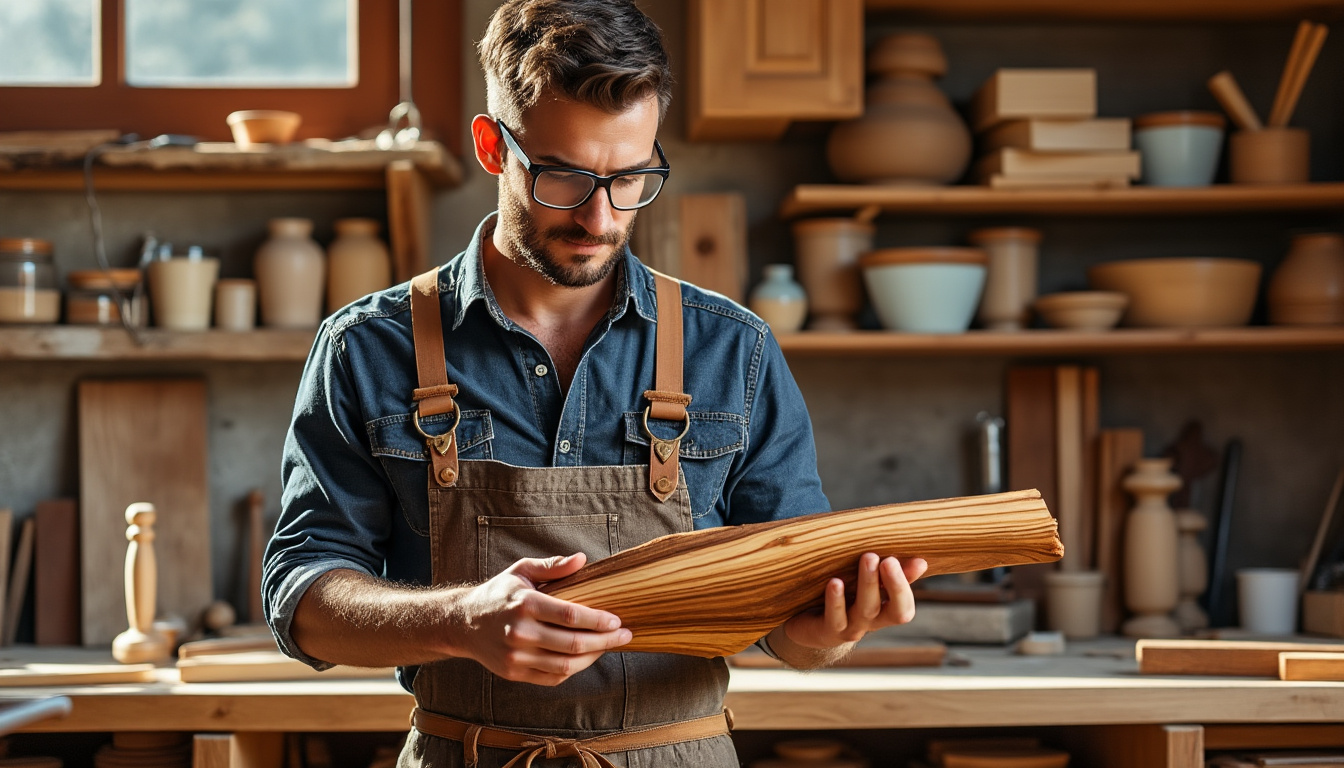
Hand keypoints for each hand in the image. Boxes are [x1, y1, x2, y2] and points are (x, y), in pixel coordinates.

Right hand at [454, 553, 631, 685]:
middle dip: (605, 640)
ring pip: (566, 665)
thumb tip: (583, 559)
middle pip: (573, 643)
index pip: (570, 615)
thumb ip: (553, 566)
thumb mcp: (521, 570)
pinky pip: (553, 677)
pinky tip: (586, 658)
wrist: (464, 623)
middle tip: (624, 635)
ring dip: (593, 657)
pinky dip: (574, 670)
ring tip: (608, 646)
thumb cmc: (499, 593)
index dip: (598, 620)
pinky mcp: (515, 672)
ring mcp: (516, 656)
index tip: (617, 620)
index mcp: (525, 603)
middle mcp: (520, 632)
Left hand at [782, 553, 927, 648]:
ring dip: (868, 584)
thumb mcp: (868, 585)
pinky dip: (836, 600)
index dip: (906, 585)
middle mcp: (871, 623)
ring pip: (865, 610)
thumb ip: (892, 575)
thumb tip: (921, 562)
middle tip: (888, 559)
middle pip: (893, 611)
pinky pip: (835, 618)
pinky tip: (835, 581)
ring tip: (868, 558)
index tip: (905, 560)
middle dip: (894, 584)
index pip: (905, 606)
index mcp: (884, 612)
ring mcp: (850, 628)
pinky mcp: (827, 631)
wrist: (808, 625)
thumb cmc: (843, 598)